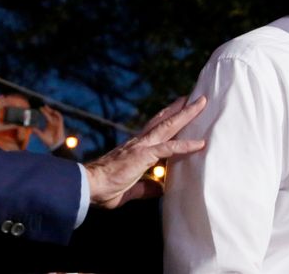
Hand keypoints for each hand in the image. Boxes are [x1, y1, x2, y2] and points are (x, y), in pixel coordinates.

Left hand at [33, 105, 64, 148]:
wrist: (55, 145)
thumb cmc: (49, 141)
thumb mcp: (41, 135)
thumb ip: (36, 131)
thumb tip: (31, 128)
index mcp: (49, 124)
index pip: (46, 116)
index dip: (44, 112)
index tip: (39, 108)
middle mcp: (53, 122)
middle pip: (50, 114)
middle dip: (47, 110)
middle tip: (42, 106)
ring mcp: (57, 123)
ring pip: (55, 114)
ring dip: (51, 111)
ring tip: (47, 108)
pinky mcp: (60, 124)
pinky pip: (60, 118)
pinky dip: (58, 114)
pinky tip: (54, 112)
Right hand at [84, 95, 206, 208]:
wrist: (88, 186)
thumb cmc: (103, 189)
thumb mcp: (129, 190)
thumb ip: (144, 188)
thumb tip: (159, 188)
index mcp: (135, 150)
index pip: (155, 131)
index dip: (168, 120)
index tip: (179, 112)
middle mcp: (139, 143)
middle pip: (164, 121)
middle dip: (180, 110)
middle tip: (195, 98)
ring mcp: (142, 147)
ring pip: (168, 126)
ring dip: (186, 114)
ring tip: (200, 103)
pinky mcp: (143, 155)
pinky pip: (168, 148)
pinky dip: (185, 145)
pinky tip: (200, 143)